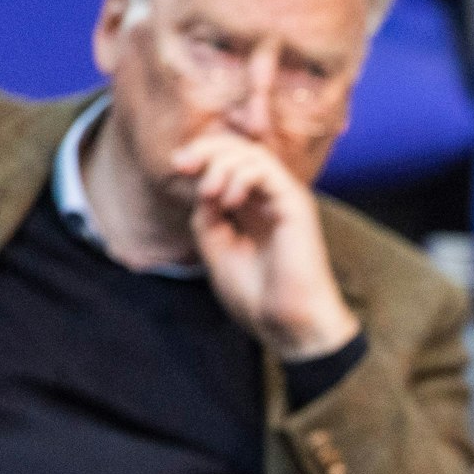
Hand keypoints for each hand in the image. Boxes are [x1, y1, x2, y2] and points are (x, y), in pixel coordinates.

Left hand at [172, 133, 359, 360]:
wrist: (287, 325)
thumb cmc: (259, 297)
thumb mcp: (218, 251)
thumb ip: (208, 218)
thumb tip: (202, 190)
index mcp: (252, 208)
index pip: (229, 162)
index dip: (202, 156)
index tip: (177, 167)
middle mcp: (270, 199)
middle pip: (240, 149)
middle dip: (207, 149)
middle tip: (181, 164)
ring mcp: (284, 200)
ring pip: (253, 154)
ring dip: (221, 164)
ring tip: (208, 192)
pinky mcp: (296, 205)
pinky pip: (267, 171)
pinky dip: (241, 177)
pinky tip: (228, 201)